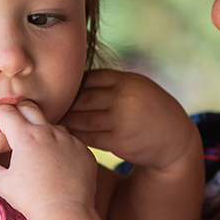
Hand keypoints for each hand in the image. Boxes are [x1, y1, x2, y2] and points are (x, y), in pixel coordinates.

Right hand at [0, 101, 98, 219]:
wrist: (65, 213)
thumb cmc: (31, 199)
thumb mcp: (3, 185)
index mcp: (25, 137)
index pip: (7, 112)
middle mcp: (48, 132)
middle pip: (30, 108)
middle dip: (19, 110)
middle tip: (13, 122)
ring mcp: (69, 140)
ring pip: (53, 125)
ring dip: (43, 130)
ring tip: (38, 148)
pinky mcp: (83, 150)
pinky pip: (71, 141)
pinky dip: (62, 147)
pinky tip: (58, 162)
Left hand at [59, 70, 200, 172]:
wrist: (175, 138)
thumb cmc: (151, 110)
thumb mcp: (138, 86)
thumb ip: (113, 83)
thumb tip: (78, 81)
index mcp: (126, 80)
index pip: (89, 78)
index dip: (72, 85)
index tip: (58, 90)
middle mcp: (123, 97)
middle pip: (82, 98)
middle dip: (63, 103)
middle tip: (44, 106)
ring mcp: (121, 120)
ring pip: (82, 118)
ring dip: (65, 120)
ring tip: (50, 122)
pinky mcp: (120, 141)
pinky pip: (89, 137)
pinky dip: (76, 136)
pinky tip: (65, 136)